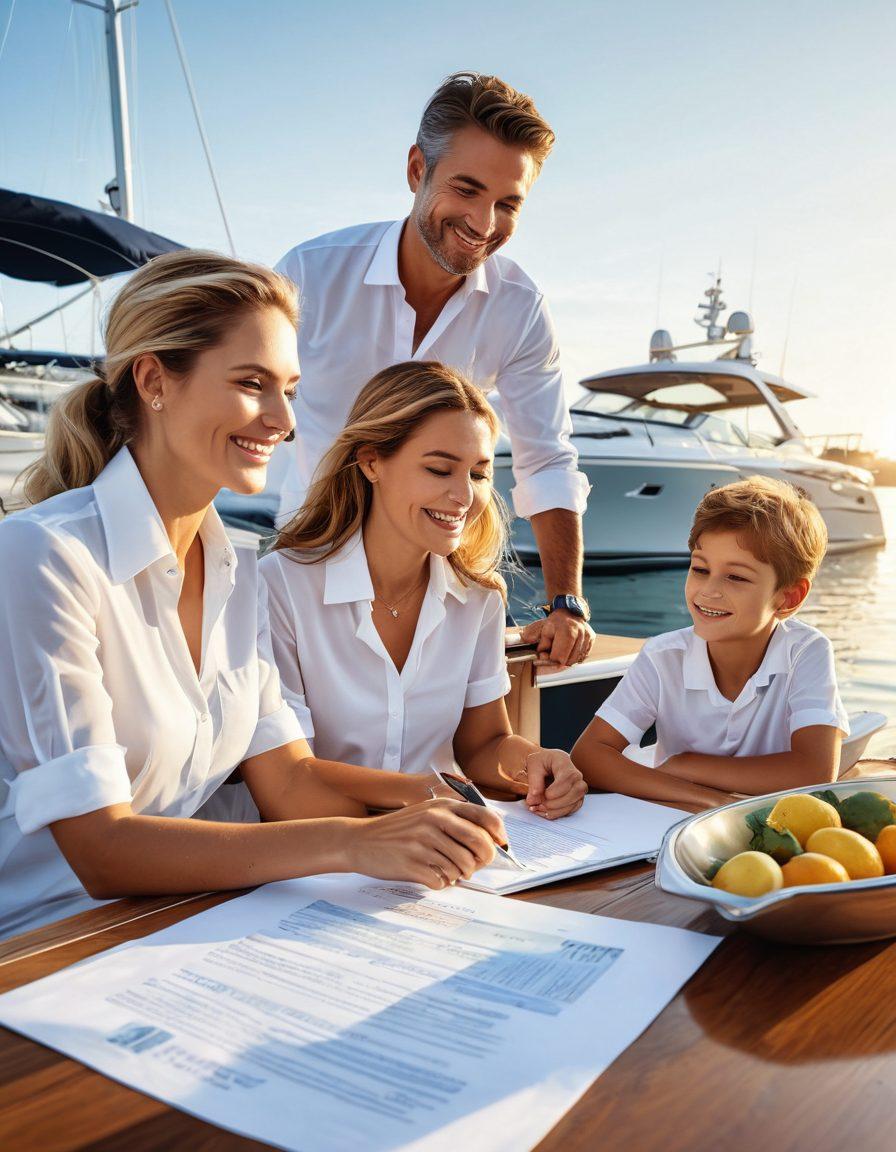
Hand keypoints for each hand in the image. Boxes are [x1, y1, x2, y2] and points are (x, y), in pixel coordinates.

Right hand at [346, 798, 505, 888]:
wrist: (360, 841)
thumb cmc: (398, 829)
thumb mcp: (426, 812)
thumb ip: (454, 820)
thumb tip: (490, 839)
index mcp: (442, 807)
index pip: (486, 819)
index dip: (499, 836)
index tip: (500, 846)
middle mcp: (435, 821)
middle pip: (479, 845)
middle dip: (483, 860)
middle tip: (475, 865)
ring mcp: (423, 843)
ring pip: (463, 866)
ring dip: (460, 874)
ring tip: (449, 871)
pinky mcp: (413, 864)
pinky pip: (442, 881)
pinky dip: (441, 883)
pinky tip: (432, 876)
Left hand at [505, 749, 586, 818]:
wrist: (545, 763)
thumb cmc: (540, 762)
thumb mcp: (532, 765)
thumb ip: (533, 781)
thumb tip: (533, 800)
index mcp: (564, 762)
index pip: (569, 777)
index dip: (558, 790)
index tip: (546, 794)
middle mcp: (576, 774)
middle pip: (578, 791)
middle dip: (559, 802)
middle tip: (542, 804)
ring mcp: (578, 787)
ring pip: (576, 802)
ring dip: (557, 810)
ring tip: (540, 809)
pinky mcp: (576, 798)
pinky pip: (572, 809)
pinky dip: (558, 813)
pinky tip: (545, 812)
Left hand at [521, 611, 594, 670]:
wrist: (569, 611)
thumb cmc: (555, 622)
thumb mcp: (544, 631)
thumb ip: (542, 645)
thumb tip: (542, 658)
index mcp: (567, 631)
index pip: (560, 657)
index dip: (552, 660)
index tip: (547, 656)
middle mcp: (580, 633)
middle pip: (569, 660)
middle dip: (560, 660)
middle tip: (554, 653)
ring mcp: (587, 635)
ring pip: (577, 659)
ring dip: (568, 659)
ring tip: (562, 650)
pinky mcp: (592, 637)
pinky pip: (583, 655)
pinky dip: (576, 655)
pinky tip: (570, 648)